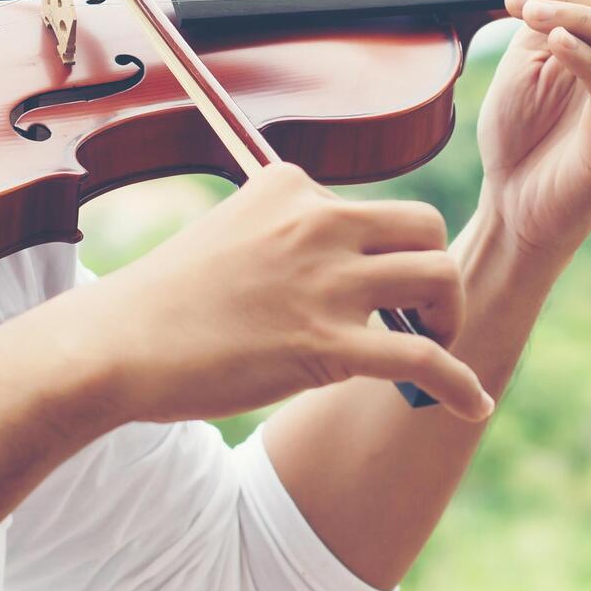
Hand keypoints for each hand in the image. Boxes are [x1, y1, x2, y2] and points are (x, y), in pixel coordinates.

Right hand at [63, 165, 493, 426]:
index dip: (379, 252)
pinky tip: (474, 404)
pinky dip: (459, 382)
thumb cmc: (162, 302)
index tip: (366, 290)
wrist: (116, 346)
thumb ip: (280, 237)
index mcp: (288, 185)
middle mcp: (316, 220)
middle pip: (425, 226)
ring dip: (450, 317)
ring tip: (436, 347)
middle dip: (435, 270)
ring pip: (439, 278)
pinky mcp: (329, 345)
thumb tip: (330, 271)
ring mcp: (326, 281)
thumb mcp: (225, 234)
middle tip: (421, 313)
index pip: (370, 206)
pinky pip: (423, 358)